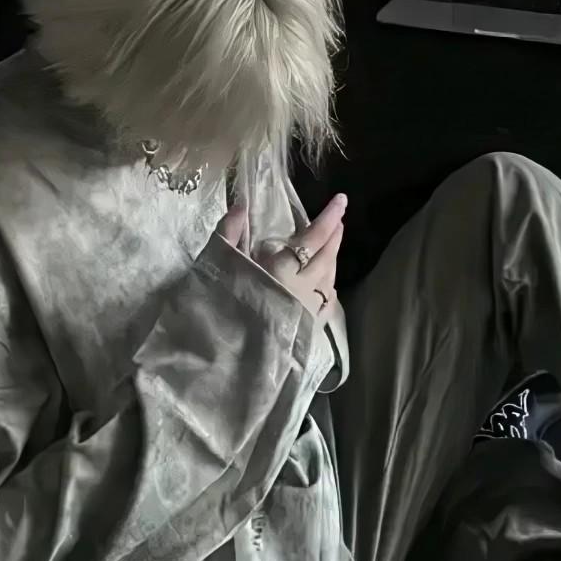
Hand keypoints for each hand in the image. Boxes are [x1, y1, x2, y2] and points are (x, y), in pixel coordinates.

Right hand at [216, 193, 345, 317]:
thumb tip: (241, 207)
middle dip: (334, 237)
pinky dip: (329, 287)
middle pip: (326, 257)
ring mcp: (308, 310)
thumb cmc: (222, 307)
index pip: (313, 237)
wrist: (228, 360)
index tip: (342, 201)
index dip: (329, 218)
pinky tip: (327, 287)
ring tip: (333, 247)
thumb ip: (229, 235)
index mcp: (284, 269)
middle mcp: (303, 288)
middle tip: (340, 221)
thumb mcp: (219, 266)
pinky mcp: (307, 329)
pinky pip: (326, 302)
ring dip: (332, 260)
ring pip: (329, 279)